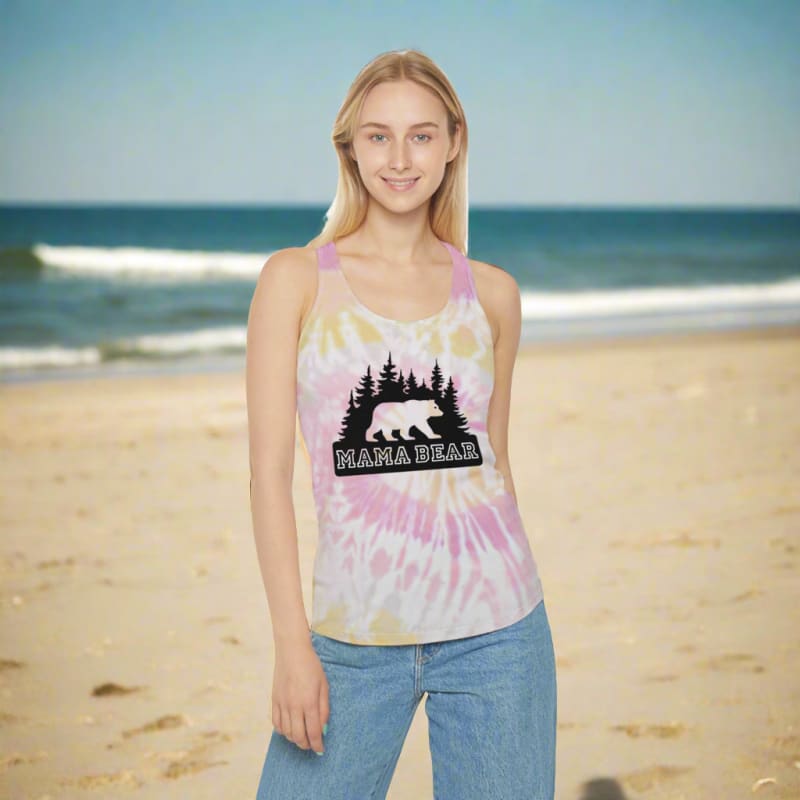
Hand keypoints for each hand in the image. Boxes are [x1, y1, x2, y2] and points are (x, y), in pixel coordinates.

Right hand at [271, 637, 329, 754]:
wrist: (291, 651)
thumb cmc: (311, 666)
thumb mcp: (324, 685)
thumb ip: (324, 708)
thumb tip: (323, 727)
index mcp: (309, 702)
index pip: (314, 732)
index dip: (318, 744)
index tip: (321, 749)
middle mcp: (294, 706)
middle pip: (298, 736)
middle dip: (306, 745)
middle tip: (312, 745)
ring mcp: (282, 704)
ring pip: (287, 732)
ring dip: (295, 739)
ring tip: (302, 737)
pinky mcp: (274, 701)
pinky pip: (276, 724)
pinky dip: (283, 731)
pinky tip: (289, 729)